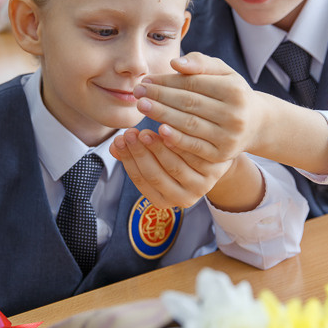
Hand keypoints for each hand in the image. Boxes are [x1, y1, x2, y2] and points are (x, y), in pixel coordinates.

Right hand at [110, 127, 231, 208]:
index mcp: (163, 200)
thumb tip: (112, 147)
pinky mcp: (213, 171)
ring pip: (174, 166)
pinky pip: (192, 155)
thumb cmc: (177, 158)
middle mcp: (182, 199)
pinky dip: (179, 142)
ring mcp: (199, 186)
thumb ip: (134, 155)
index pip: (141, 180)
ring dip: (157, 148)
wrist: (214, 159)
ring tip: (146, 130)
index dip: (128, 160)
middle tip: (130, 133)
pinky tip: (168, 128)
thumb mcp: (155, 160)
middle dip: (140, 153)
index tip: (119, 140)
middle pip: (155, 175)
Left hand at [133, 52, 267, 164]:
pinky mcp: (222, 155)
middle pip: (189, 102)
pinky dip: (175, 139)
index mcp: (234, 89)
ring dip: (161, 115)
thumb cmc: (231, 93)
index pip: (193, 83)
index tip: (146, 80)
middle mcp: (234, 114)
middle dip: (160, 97)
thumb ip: (200, 63)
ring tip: (142, 106)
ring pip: (189, 124)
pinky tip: (158, 130)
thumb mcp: (223, 72)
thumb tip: (175, 63)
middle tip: (137, 92)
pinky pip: (194, 147)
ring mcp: (229, 136)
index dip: (167, 81)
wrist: (255, 123)